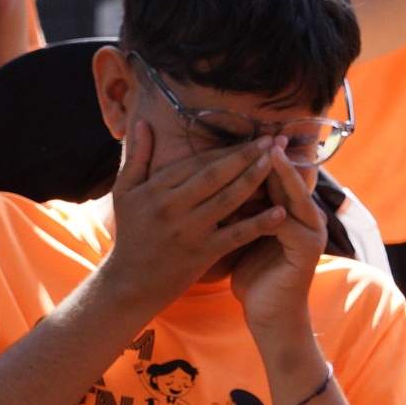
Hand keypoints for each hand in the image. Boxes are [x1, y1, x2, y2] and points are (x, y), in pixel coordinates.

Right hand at [100, 121, 283, 311]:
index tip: (252, 136)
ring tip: (277, 163)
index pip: (197, 162)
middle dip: (246, 155)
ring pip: (228, 199)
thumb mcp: (125, 192)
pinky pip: (236, 235)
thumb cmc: (131, 234)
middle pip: (216, 175)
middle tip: (272, 139)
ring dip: (254, 179)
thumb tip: (143, 121)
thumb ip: (138, 156)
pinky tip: (280, 211)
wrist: (130, 283)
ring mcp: (190, 230)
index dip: (227, 148)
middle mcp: (173, 206)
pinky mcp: (203, 253)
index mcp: (157, 188)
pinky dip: (258, 224)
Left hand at [227, 140, 327, 338]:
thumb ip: (241, 207)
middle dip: (272, 156)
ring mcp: (311, 232)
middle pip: (288, 179)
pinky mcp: (307, 250)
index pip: (276, 175)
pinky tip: (257, 196)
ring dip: (281, 175)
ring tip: (265, 154)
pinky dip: (273, 209)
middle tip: (257, 133)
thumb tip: (214, 177)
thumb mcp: (245, 233)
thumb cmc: (255, 274)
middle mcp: (307, 217)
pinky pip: (289, 223)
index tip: (240, 134)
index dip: (258, 156)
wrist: (271, 315)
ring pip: (293, 196)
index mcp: (292, 210)